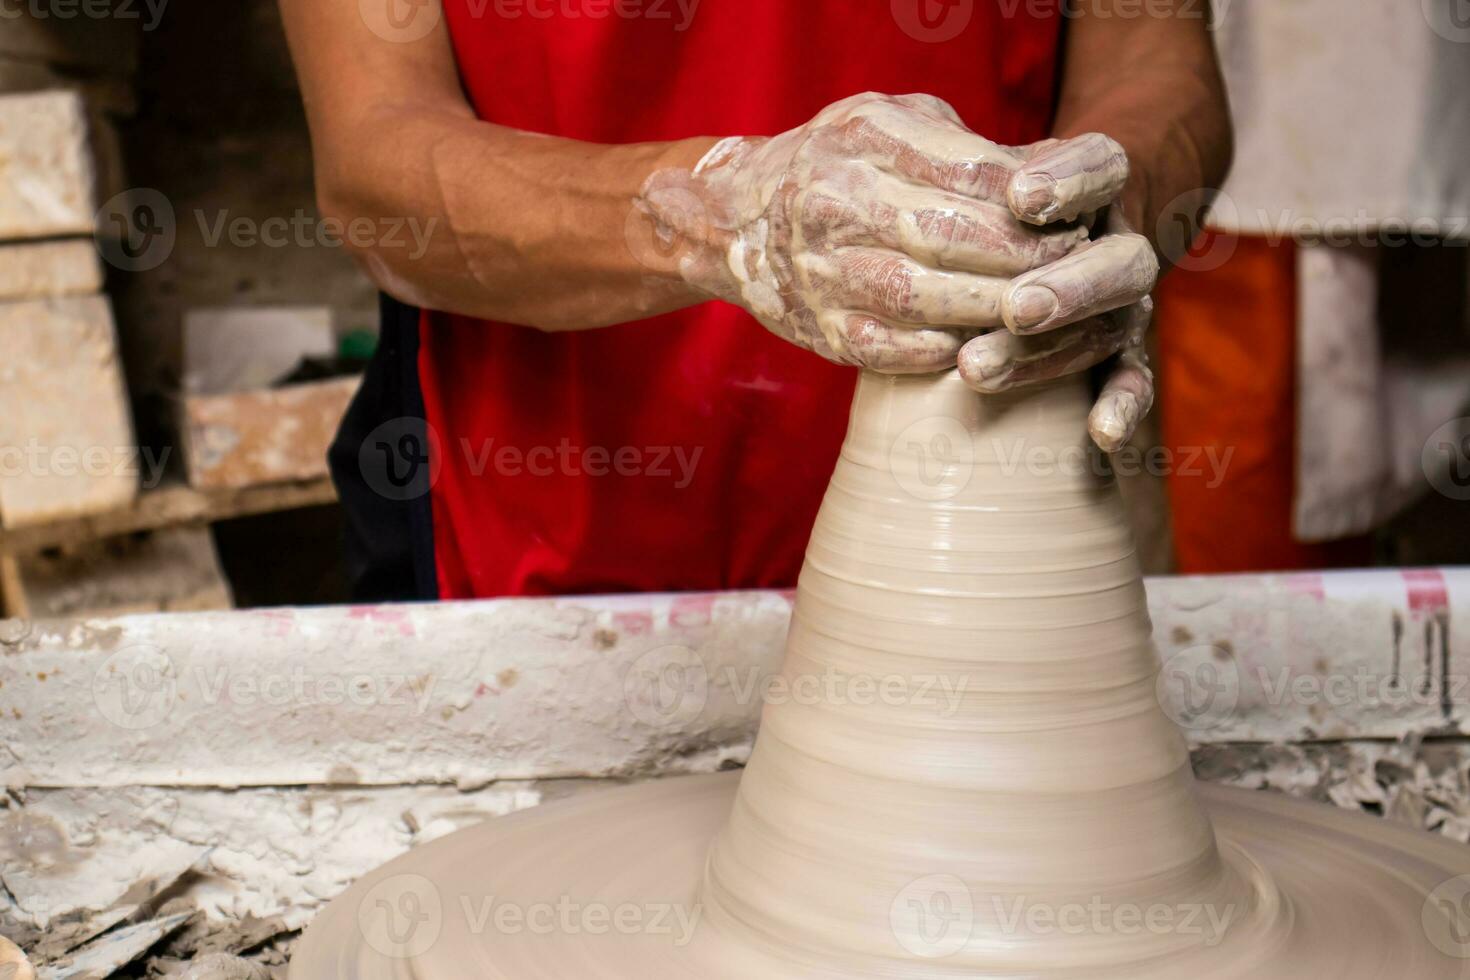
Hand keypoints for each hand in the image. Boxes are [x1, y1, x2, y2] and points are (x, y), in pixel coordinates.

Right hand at [635, 93, 1091, 372]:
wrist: (735, 221)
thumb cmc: (837, 163)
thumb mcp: (891, 122)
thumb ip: (964, 145)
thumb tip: (1055, 173)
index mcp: (866, 140)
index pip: (970, 173)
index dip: (1032, 202)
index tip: (1077, 218)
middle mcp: (837, 202)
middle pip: (954, 237)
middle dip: (1026, 259)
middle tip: (1076, 271)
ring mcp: (824, 271)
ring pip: (927, 299)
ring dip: (995, 310)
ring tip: (1041, 311)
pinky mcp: (823, 330)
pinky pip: (893, 348)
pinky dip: (946, 349)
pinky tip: (983, 345)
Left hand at [956, 137, 1159, 451]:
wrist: (1066, 213)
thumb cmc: (1007, 184)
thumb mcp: (992, 155)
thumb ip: (972, 159)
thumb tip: (914, 158)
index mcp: (1103, 180)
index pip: (1104, 166)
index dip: (1071, 181)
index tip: (1024, 196)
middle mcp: (1121, 240)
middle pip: (1119, 261)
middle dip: (1068, 286)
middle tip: (1018, 306)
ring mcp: (1123, 299)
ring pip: (1108, 327)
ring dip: (1051, 352)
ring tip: (978, 367)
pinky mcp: (1118, 349)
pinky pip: (1129, 379)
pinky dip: (1120, 405)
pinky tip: (1102, 434)